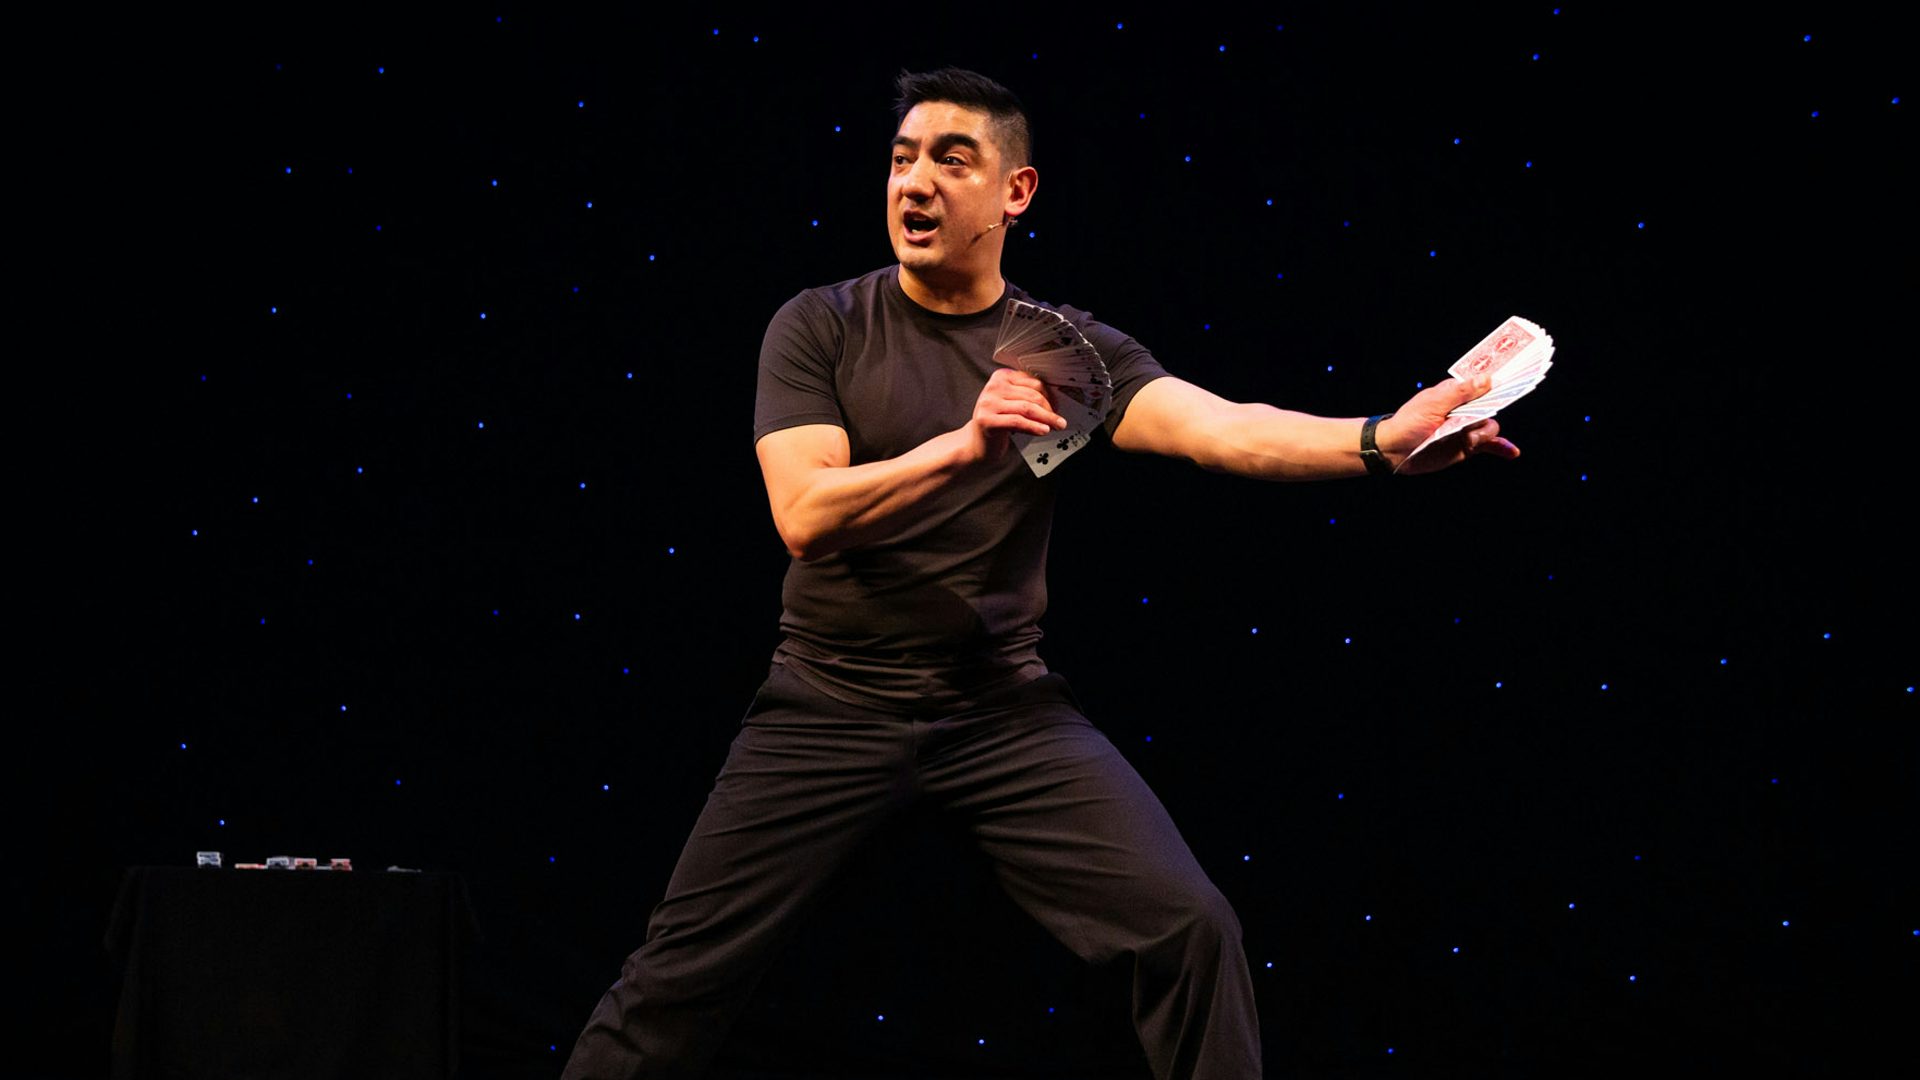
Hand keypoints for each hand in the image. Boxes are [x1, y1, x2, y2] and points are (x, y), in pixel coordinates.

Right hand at [963, 367, 1064, 461]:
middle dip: (1050, 408)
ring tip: (1057, 425)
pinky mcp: (987, 419)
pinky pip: (1017, 421)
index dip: (1050, 395)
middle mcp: (993, 387)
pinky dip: (1033, 426)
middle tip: (1060, 420)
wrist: (977, 442)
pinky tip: (1043, 430)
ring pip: (1026, 408)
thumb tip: (1056, 400)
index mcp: (1001, 376)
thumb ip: (1027, 396)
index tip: (1059, 406)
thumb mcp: (1011, 403)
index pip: (1033, 382)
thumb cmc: (998, 422)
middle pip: (1031, 395)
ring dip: (1046, 418)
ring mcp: (988, 403)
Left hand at [1376, 375, 1520, 474]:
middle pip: (1491, 405)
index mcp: (1457, 392)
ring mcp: (1468, 427)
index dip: (1499, 381)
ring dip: (1484, 434)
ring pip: (1490, 426)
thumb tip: (1487, 378)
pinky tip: (1512, 452)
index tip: (1517, 377)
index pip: (1482, 383)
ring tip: (1469, 440)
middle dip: (1492, 410)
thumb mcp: (1433, 403)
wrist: (1394, 451)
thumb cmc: (1409, 421)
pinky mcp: (1468, 446)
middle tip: (1485, 416)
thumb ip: (1461, 392)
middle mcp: (1466, 408)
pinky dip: (1502, 447)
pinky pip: (1489, 445)